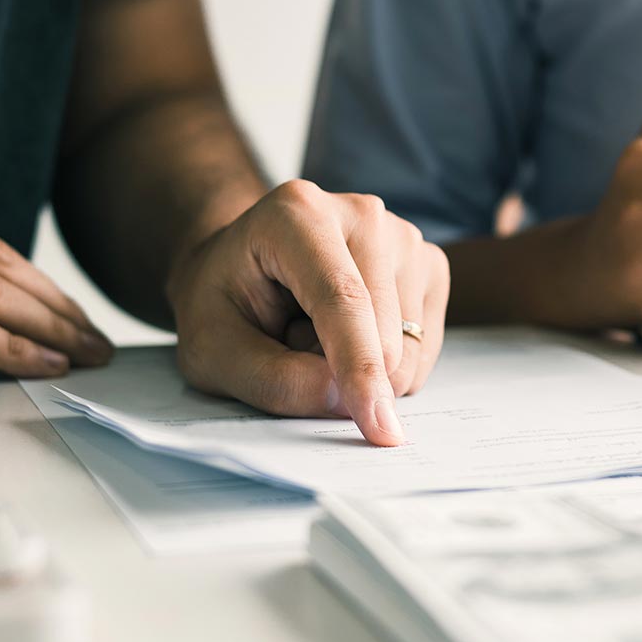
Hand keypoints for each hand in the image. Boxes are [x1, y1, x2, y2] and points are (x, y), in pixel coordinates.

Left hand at [165, 180, 449, 446]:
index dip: (360, 366)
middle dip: (344, 372)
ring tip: (315, 334)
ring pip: (409, 346)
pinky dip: (387, 365)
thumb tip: (345, 401)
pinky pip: (424, 348)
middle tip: (289, 343)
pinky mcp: (427, 264)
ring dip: (362, 367)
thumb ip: (272, 380)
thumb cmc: (224, 304)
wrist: (242, 269)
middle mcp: (361, 213)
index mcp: (297, 214)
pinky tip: (352, 335)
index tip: (378, 427)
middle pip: (385, 329)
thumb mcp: (213, 351)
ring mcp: (402, 236)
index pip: (342, 299)